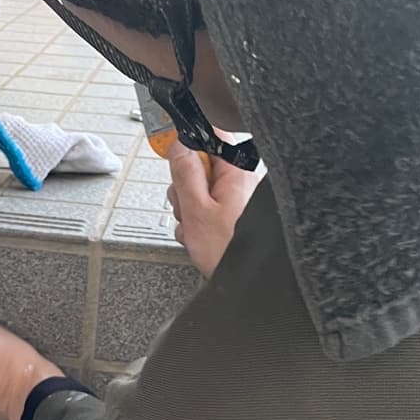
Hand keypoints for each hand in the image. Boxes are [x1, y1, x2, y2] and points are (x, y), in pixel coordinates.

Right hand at [167, 139, 263, 278]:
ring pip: (200, 190)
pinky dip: (198, 221)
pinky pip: (208, 208)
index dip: (189, 141)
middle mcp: (242, 181)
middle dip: (186, 187)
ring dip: (189, 209)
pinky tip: (201, 236)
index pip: (211, 136)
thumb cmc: (230, 252)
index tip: (173, 149)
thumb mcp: (197, 210)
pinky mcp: (235, 214)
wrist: (246, 282)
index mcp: (237, 172)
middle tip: (187, 207)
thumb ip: (185, 173)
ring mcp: (238, 199)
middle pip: (201, 166)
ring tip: (195, 228)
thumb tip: (178, 145)